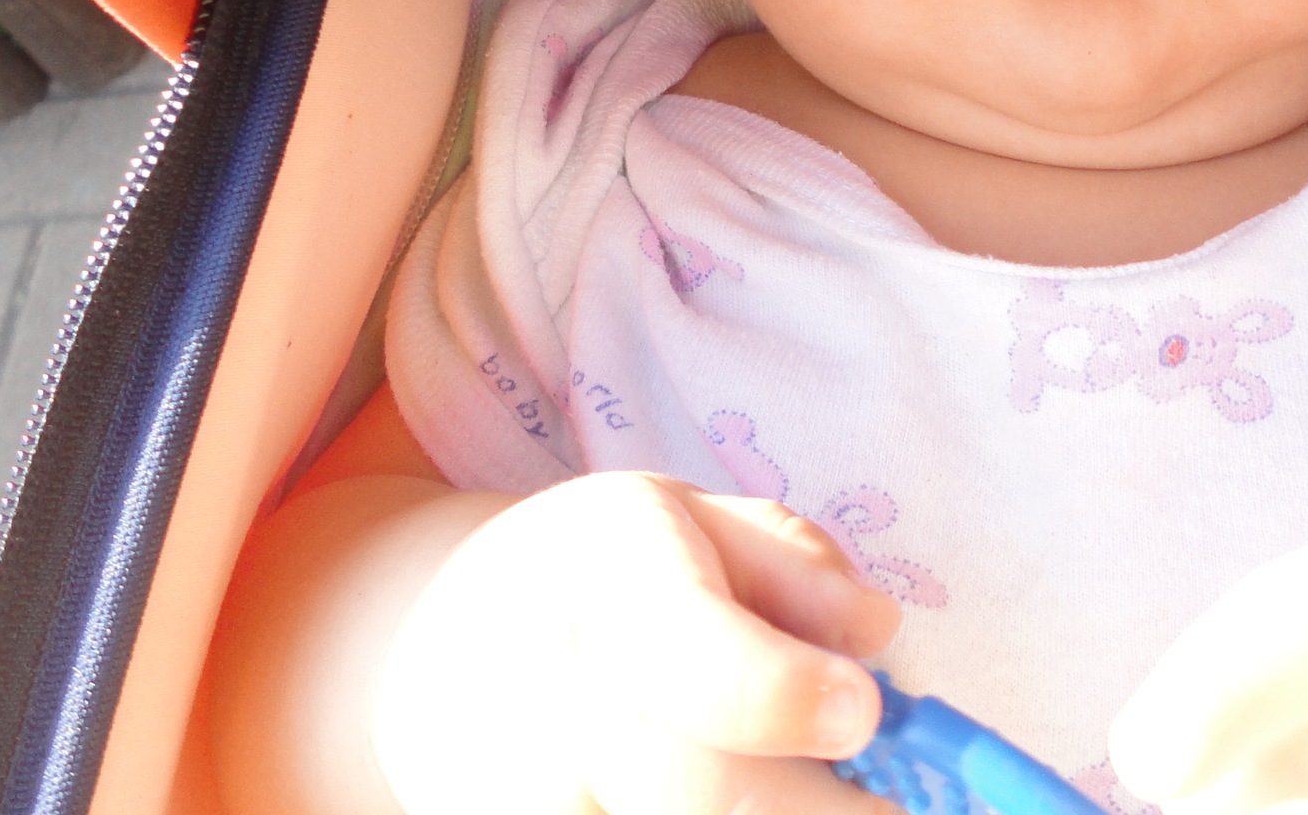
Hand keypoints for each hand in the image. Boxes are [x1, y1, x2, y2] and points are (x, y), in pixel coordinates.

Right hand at [374, 472, 902, 814]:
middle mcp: (559, 700)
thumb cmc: (599, 577)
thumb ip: (796, 564)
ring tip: (781, 781)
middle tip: (876, 797)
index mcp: (614, 582)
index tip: (862, 711)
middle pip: (707, 794)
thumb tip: (874, 634)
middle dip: (822, 808)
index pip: (700, 660)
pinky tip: (716, 797)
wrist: (431, 647)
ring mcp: (533, 798)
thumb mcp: (695, 520)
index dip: (790, 696)